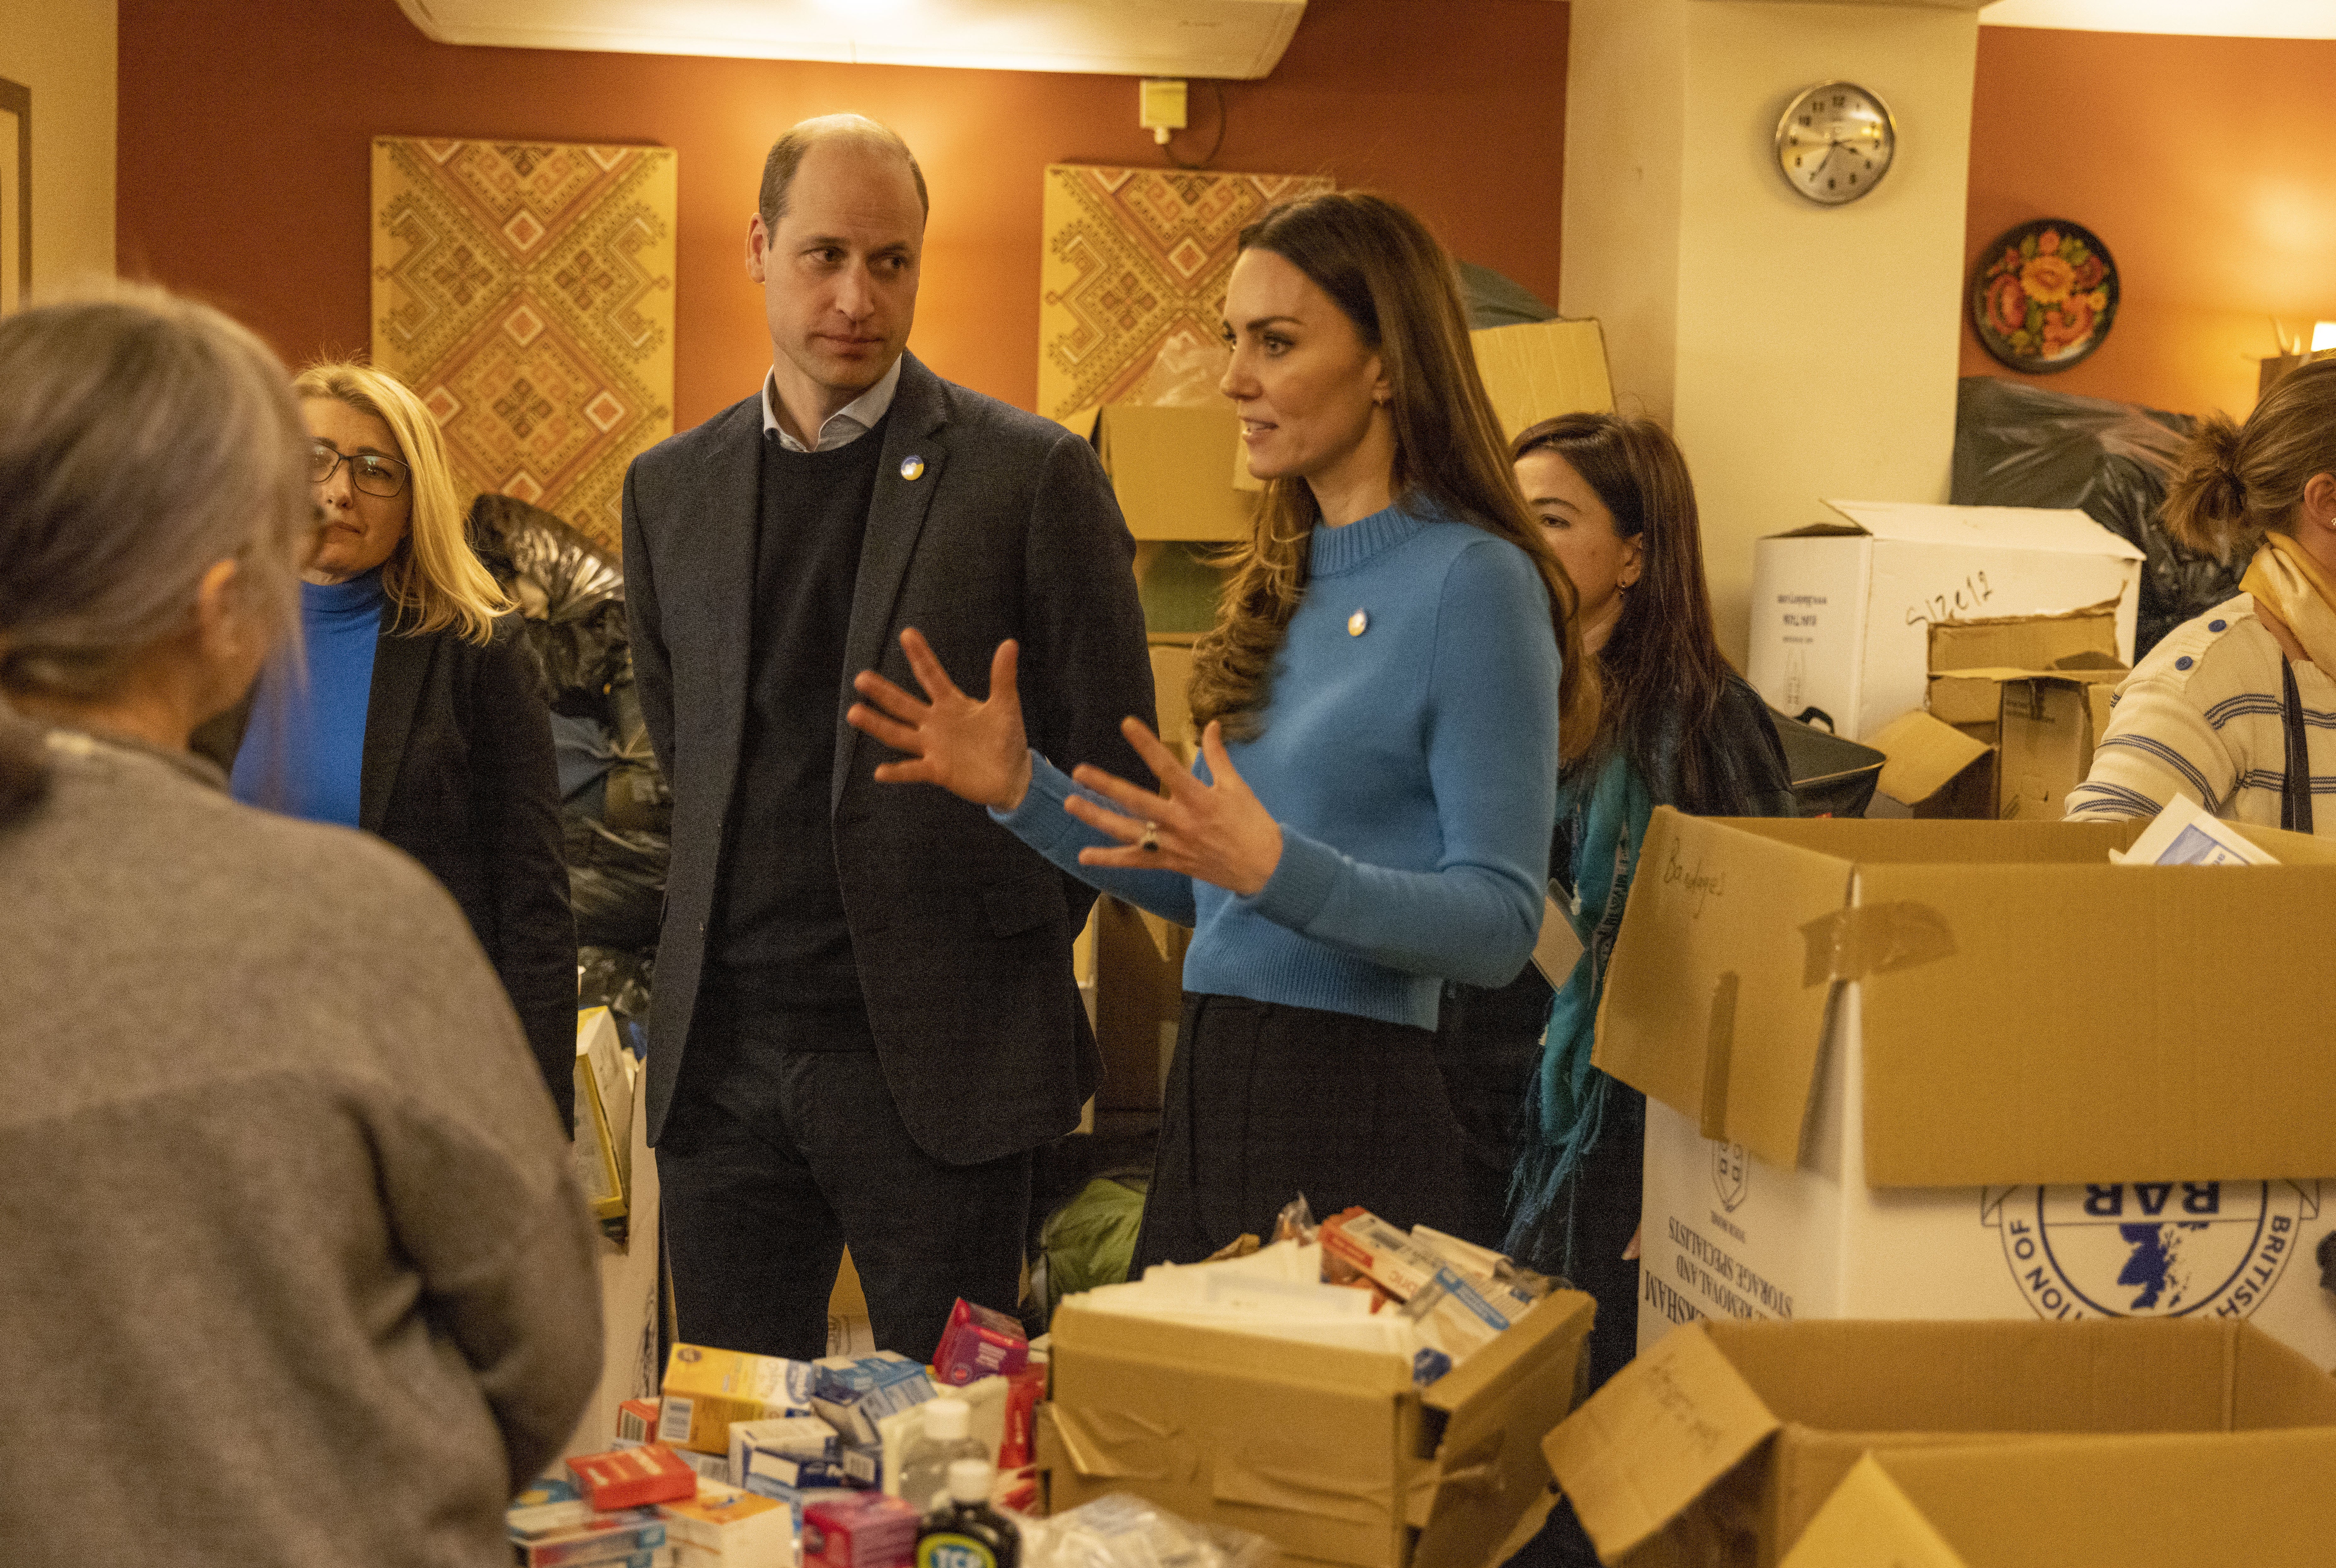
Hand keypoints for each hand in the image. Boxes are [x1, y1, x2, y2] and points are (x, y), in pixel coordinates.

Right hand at [846, 629, 1034, 811]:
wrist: (1012, 774)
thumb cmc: (1007, 737)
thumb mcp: (1006, 705)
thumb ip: (1003, 677)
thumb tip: (1010, 643)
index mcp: (951, 703)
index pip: (931, 675)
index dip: (920, 655)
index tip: (907, 633)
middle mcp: (935, 722)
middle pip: (904, 704)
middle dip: (883, 692)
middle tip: (861, 678)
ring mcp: (933, 747)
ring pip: (899, 734)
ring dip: (877, 725)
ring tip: (853, 712)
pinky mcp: (938, 771)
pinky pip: (913, 770)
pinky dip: (898, 772)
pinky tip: (879, 772)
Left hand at [1066, 718, 1283, 897]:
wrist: (1265, 868)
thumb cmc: (1253, 824)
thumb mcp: (1237, 786)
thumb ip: (1217, 755)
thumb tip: (1211, 724)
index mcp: (1199, 798)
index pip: (1168, 766)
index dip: (1146, 744)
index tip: (1127, 724)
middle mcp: (1182, 822)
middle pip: (1138, 802)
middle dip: (1107, 786)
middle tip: (1079, 771)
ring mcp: (1174, 845)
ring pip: (1128, 832)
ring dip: (1098, 818)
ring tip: (1071, 804)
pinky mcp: (1171, 863)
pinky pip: (1136, 861)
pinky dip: (1109, 860)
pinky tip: (1084, 856)